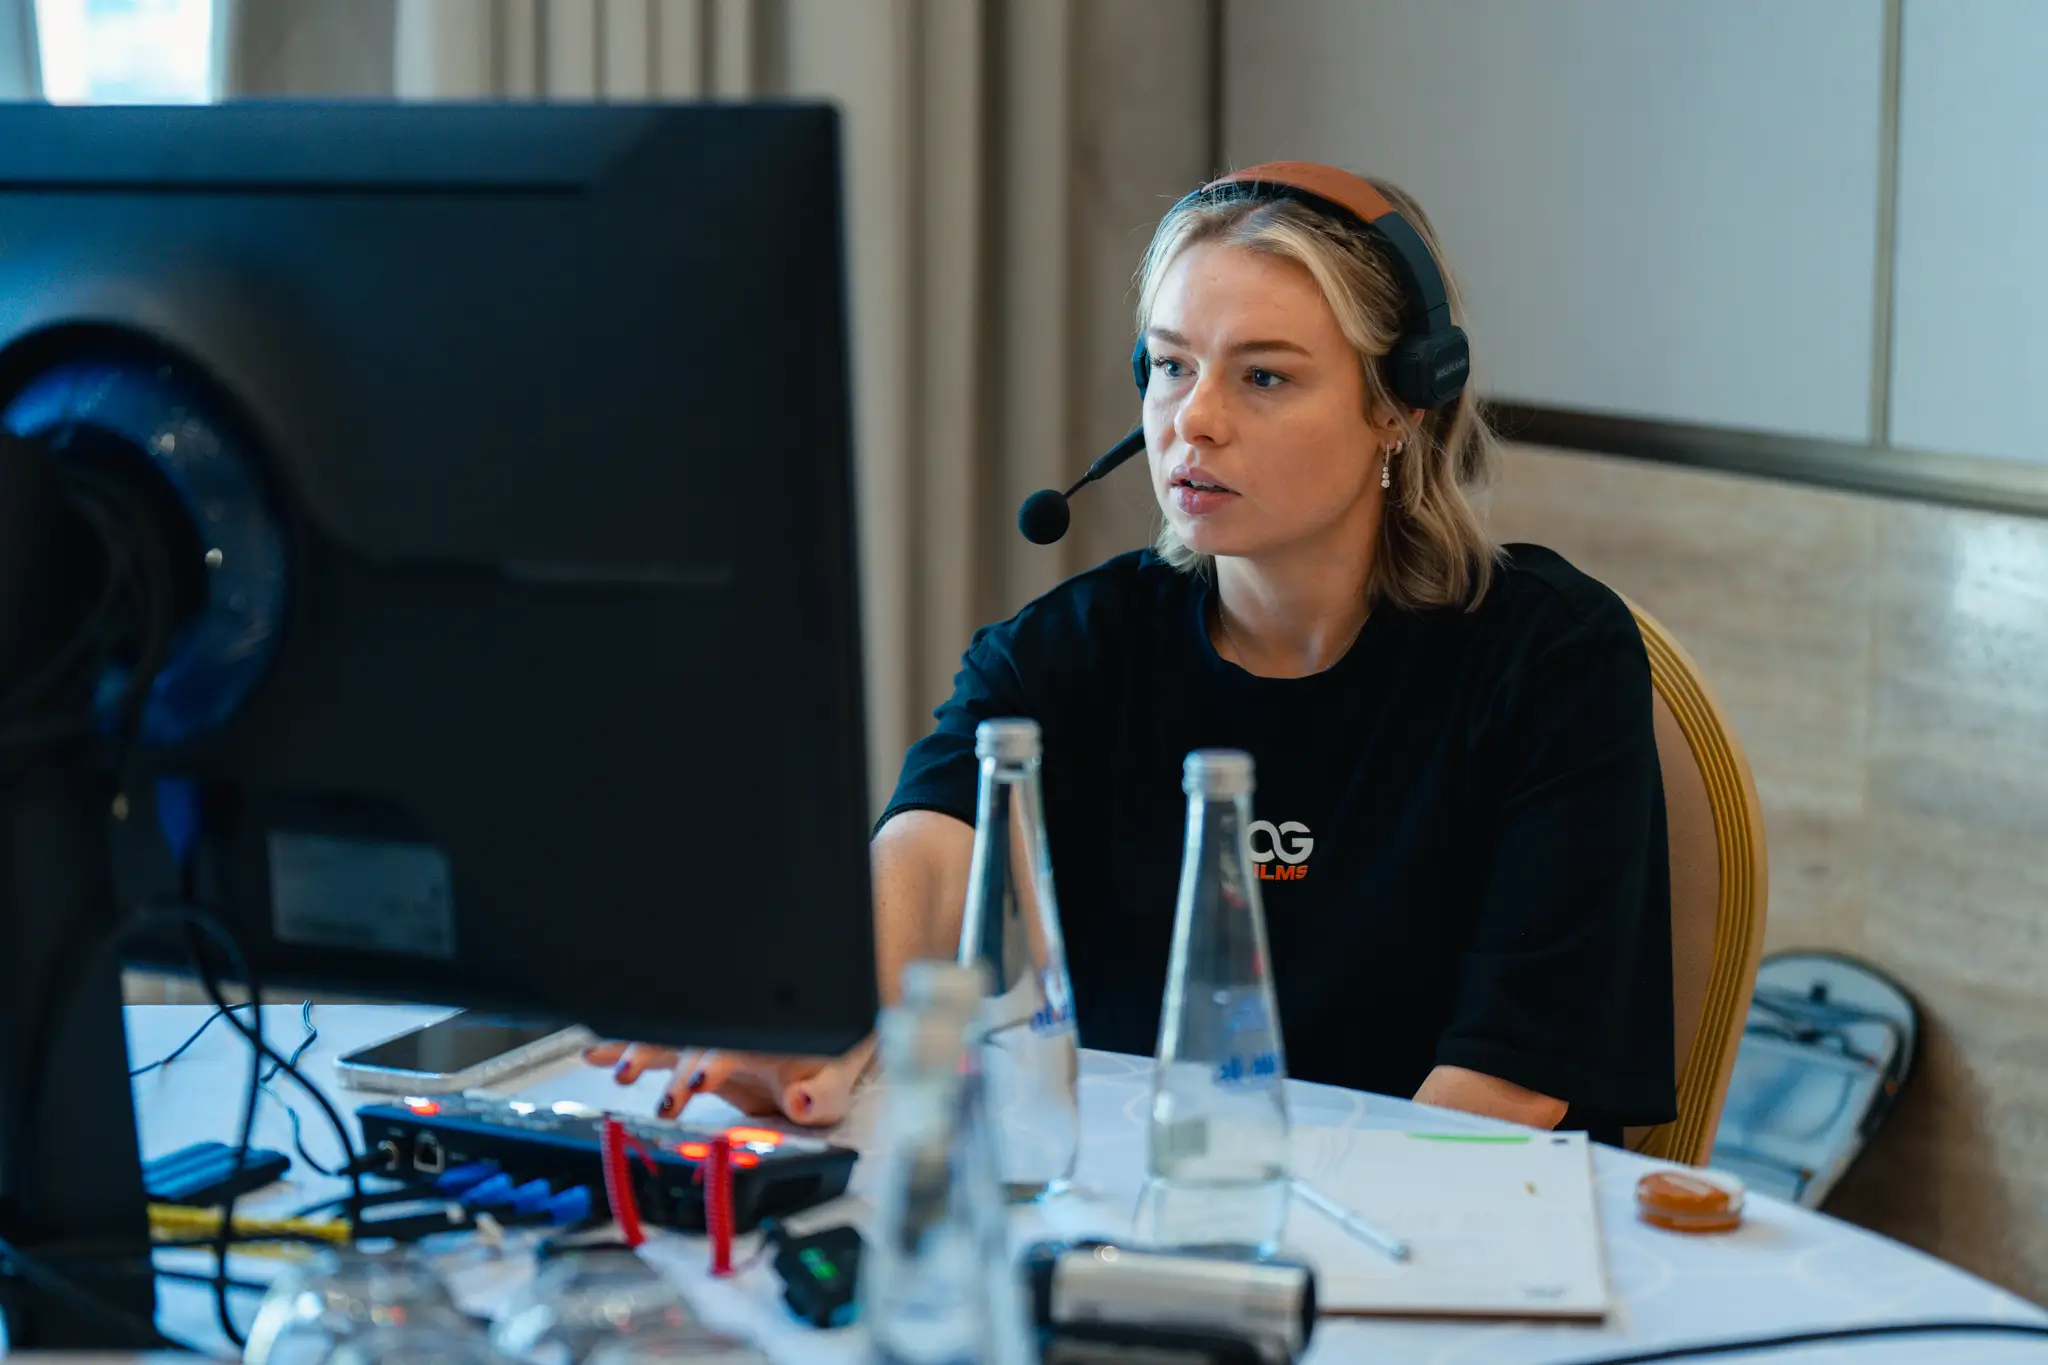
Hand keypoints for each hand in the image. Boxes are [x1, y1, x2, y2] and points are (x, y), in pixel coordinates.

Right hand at [582, 1036, 874, 1126]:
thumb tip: (803, 1102)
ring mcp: (708, 1042)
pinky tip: (593, 1052)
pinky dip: (623, 1047)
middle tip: (637, 1080)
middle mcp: (729, 1033)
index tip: (695, 1081)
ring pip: (664, 1038)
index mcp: (761, 1035)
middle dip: (661, 1055)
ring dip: (634, 1049)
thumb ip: (821, 1095)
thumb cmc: (827, 1064)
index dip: (710, 1063)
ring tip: (607, 1063)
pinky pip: (656, 1047)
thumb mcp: (835, 1084)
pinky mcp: (693, 1054)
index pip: (728, 1046)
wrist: (823, 1051)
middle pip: (687, 1039)